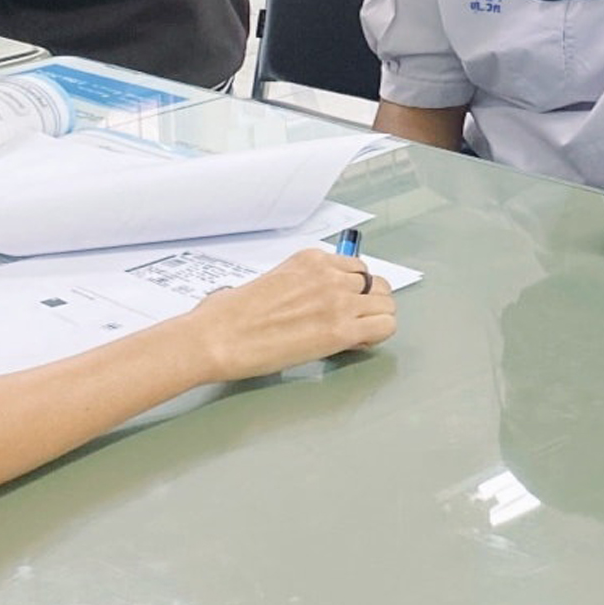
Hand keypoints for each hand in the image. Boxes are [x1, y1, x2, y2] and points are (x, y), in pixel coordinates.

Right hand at [182, 248, 395, 381]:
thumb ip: (295, 284)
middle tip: (355, 322)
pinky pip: (384, 326)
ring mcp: (337, 301)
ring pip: (386, 305)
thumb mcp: (269, 281)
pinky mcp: (340, 330)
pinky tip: (359, 344)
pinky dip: (377, 336)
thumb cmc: (228, 315)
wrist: (217, 337)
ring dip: (376, 320)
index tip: (345, 304)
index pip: (357, 268)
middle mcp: (329, 275)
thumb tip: (298, 299)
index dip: (355, 290)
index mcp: (311, 260)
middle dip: (370, 303)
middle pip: (376, 284)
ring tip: (357, 335)